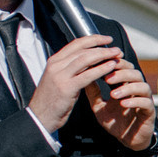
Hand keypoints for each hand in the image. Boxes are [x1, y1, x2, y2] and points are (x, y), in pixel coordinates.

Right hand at [30, 35, 154, 150]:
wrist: (40, 117)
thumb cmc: (52, 100)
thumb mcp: (59, 79)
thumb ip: (71, 68)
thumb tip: (89, 60)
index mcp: (54, 61)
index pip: (75, 44)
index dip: (93, 39)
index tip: (107, 39)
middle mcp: (56, 65)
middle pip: (82, 50)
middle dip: (102, 47)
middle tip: (117, 49)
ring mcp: (60, 76)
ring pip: (86, 59)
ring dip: (104, 55)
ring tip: (117, 55)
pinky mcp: (67, 88)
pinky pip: (88, 75)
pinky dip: (101, 69)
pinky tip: (111, 67)